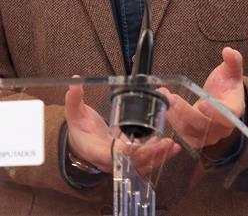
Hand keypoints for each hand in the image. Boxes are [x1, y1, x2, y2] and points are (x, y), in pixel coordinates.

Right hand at [65, 77, 182, 174]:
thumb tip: (75, 82)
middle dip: (149, 154)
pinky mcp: (128, 161)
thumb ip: (74, 99)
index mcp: (95, 150)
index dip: (125, 151)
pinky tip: (170, 148)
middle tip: (165, 143)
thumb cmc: (79, 129)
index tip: (137, 144)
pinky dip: (158, 156)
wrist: (80, 143)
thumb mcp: (74, 113)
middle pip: (131, 162)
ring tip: (173, 147)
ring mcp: (120, 163)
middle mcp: (109, 161)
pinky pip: (144, 162)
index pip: (111, 154)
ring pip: (141, 165)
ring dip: (158, 157)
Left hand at [160, 47, 244, 152]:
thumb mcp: (231, 72)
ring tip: (164, 97)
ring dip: (174, 116)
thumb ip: (233, 61)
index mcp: (234, 110)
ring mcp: (209, 134)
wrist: (221, 100)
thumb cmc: (226, 86)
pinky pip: (184, 134)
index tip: (203, 104)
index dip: (216, 112)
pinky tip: (164, 107)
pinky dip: (173, 122)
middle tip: (170, 97)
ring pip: (191, 131)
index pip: (228, 115)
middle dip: (185, 111)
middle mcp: (223, 127)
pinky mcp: (196, 137)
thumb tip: (229, 51)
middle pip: (204, 125)